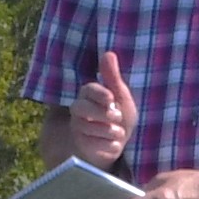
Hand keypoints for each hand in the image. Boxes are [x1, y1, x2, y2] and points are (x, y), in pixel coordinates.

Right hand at [58, 49, 138, 174]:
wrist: (118, 142)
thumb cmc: (120, 115)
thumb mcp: (121, 96)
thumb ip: (112, 77)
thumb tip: (109, 53)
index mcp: (88, 94)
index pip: (88, 90)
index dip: (99, 94)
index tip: (111, 98)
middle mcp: (78, 109)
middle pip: (81, 108)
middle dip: (101, 113)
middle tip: (117, 116)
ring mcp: (77, 127)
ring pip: (87, 128)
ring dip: (109, 131)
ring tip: (119, 132)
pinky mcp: (80, 144)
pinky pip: (92, 144)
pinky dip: (107, 145)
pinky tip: (113, 143)